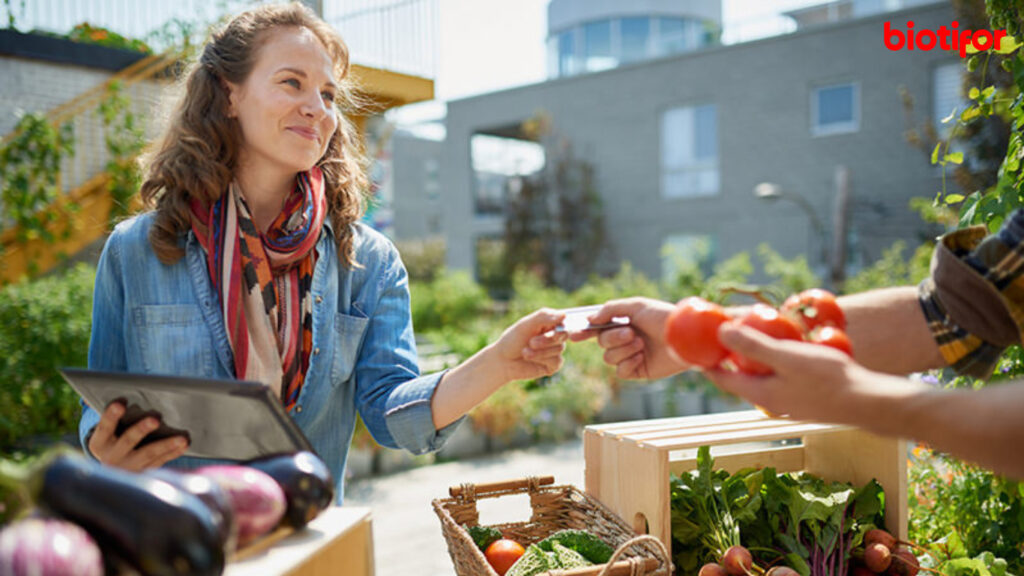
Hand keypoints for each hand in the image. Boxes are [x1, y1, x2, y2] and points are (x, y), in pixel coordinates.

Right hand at [88, 402, 189, 471]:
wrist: (111, 474)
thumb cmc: (111, 440)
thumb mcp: (105, 432)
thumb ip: (111, 417)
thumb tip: (111, 400)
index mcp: (99, 443)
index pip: (105, 427)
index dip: (111, 415)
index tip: (121, 402)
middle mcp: (111, 457)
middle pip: (128, 440)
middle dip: (142, 429)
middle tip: (156, 419)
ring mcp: (128, 467)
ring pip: (148, 454)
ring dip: (166, 445)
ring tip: (181, 438)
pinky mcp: (143, 472)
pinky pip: (160, 462)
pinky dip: (173, 453)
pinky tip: (184, 444)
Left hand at [491, 308, 567, 381]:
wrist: (503, 361)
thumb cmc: (513, 340)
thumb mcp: (526, 325)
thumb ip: (544, 317)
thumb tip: (564, 315)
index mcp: (550, 323)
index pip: (564, 320)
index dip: (564, 325)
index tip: (557, 330)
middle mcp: (555, 336)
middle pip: (563, 335)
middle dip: (547, 339)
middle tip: (531, 342)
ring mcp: (555, 350)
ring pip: (559, 348)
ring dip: (540, 351)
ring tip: (524, 352)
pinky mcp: (553, 365)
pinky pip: (556, 361)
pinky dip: (541, 359)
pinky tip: (529, 358)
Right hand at [569, 297, 686, 379]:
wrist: (685, 337)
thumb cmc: (663, 318)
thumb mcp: (637, 306)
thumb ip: (611, 310)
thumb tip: (590, 319)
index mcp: (624, 323)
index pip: (598, 328)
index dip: (584, 331)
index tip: (573, 334)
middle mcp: (626, 339)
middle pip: (602, 343)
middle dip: (613, 338)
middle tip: (631, 333)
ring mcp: (632, 356)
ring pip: (608, 358)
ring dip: (623, 350)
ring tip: (642, 344)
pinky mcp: (639, 371)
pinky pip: (621, 372)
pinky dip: (628, 363)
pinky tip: (641, 357)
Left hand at [705, 323, 924, 422]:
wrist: (868, 402)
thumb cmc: (827, 378)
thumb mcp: (786, 356)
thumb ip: (753, 345)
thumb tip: (721, 332)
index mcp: (760, 393)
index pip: (722, 378)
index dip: (706, 363)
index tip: (693, 348)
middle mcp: (770, 402)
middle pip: (740, 379)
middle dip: (728, 361)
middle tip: (718, 340)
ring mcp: (789, 402)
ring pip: (761, 379)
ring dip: (752, 362)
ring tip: (748, 340)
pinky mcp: (806, 400)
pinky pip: (780, 379)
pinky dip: (774, 365)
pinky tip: (783, 351)